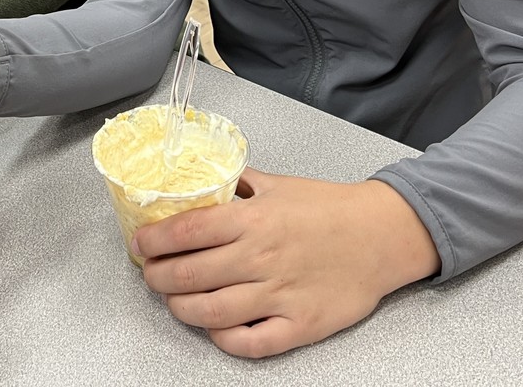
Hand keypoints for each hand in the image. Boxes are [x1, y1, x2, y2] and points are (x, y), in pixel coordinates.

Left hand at [132, 171, 440, 357]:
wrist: (382, 235)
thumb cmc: (331, 207)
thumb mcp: (281, 184)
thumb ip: (241, 183)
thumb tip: (206, 179)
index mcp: (254, 219)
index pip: (188, 230)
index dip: (155, 239)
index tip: (140, 242)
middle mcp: (261, 258)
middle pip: (190, 274)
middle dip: (158, 276)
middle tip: (150, 273)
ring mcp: (280, 295)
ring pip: (211, 313)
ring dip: (181, 308)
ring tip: (173, 299)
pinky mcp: (300, 325)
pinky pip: (251, 342)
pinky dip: (224, 339)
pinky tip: (214, 327)